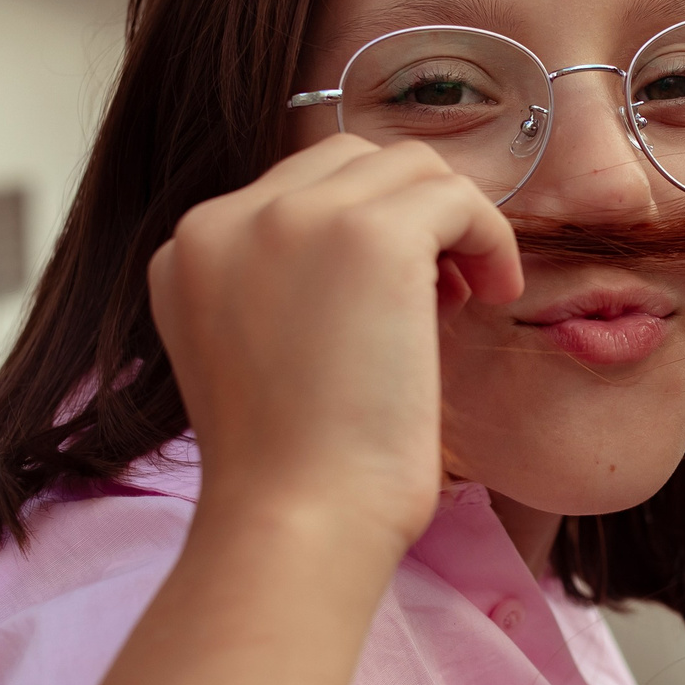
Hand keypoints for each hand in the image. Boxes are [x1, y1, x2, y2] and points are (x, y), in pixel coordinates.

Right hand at [147, 134, 520, 556]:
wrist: (297, 522)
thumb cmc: (295, 473)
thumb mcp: (255, 355)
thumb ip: (283, 288)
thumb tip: (372, 252)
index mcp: (188, 250)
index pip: (294, 193)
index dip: (358, 234)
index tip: (392, 304)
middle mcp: (227, 219)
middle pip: (348, 162)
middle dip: (404, 217)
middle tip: (436, 299)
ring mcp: (294, 217)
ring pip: (407, 167)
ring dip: (449, 223)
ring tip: (463, 299)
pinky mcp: (369, 234)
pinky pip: (456, 197)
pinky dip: (489, 237)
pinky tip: (496, 295)